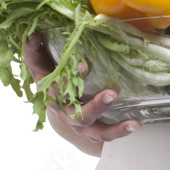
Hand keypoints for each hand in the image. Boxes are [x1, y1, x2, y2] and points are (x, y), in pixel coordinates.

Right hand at [23, 33, 139, 155]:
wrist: (56, 111)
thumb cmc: (52, 81)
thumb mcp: (41, 66)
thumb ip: (35, 50)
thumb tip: (33, 34)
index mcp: (51, 95)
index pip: (56, 89)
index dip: (67, 79)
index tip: (83, 66)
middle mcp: (64, 113)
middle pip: (76, 115)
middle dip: (94, 106)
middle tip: (111, 94)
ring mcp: (80, 125)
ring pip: (95, 130)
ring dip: (113, 128)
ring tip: (132, 122)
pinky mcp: (93, 131)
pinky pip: (106, 135)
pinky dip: (121, 131)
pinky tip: (136, 123)